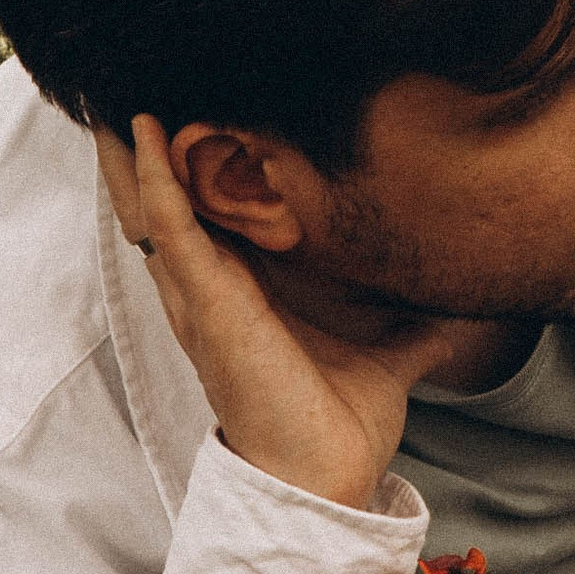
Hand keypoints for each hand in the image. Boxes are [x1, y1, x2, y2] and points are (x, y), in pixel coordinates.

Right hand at [95, 116, 463, 512]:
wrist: (327, 477)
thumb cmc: (343, 428)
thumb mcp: (387, 360)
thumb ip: (414, 330)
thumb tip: (456, 312)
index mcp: (242, 300)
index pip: (204, 225)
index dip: (187, 176)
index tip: (186, 120)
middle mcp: (211, 295)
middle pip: (161, 210)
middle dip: (140, 157)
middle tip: (126, 97)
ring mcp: (203, 298)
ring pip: (152, 210)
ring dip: (136, 153)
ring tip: (118, 97)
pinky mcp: (210, 304)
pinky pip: (172, 230)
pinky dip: (157, 180)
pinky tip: (149, 136)